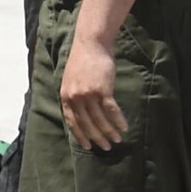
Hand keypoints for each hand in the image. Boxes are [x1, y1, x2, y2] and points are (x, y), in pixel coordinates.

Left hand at [59, 36, 128, 151]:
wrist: (91, 44)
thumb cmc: (82, 61)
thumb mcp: (71, 80)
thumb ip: (74, 96)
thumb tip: (82, 113)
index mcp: (66, 96)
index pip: (72, 122)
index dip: (81, 136)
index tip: (89, 146)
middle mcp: (75, 98)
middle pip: (87, 124)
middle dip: (98, 138)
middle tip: (107, 147)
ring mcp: (89, 94)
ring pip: (100, 120)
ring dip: (110, 132)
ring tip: (118, 139)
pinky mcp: (103, 90)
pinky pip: (111, 111)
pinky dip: (118, 121)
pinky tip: (124, 127)